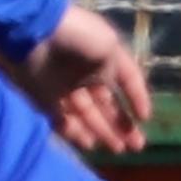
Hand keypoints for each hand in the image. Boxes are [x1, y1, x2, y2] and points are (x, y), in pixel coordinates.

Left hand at [8, 2, 152, 157]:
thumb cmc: (78, 36)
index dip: (136, 100)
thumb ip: (125, 75)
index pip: (124, 84)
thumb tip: (132, 98)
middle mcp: (85, 76)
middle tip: (136, 145)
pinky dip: (75, 132)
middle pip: (106, 105)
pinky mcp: (43, 99)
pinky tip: (90, 143)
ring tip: (117, 149)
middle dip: (121, 124)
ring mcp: (64, 89)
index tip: (144, 119)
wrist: (36, 32)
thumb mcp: (111, 48)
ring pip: (86, 116)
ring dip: (101, 132)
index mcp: (103, 60)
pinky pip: (61, 120)